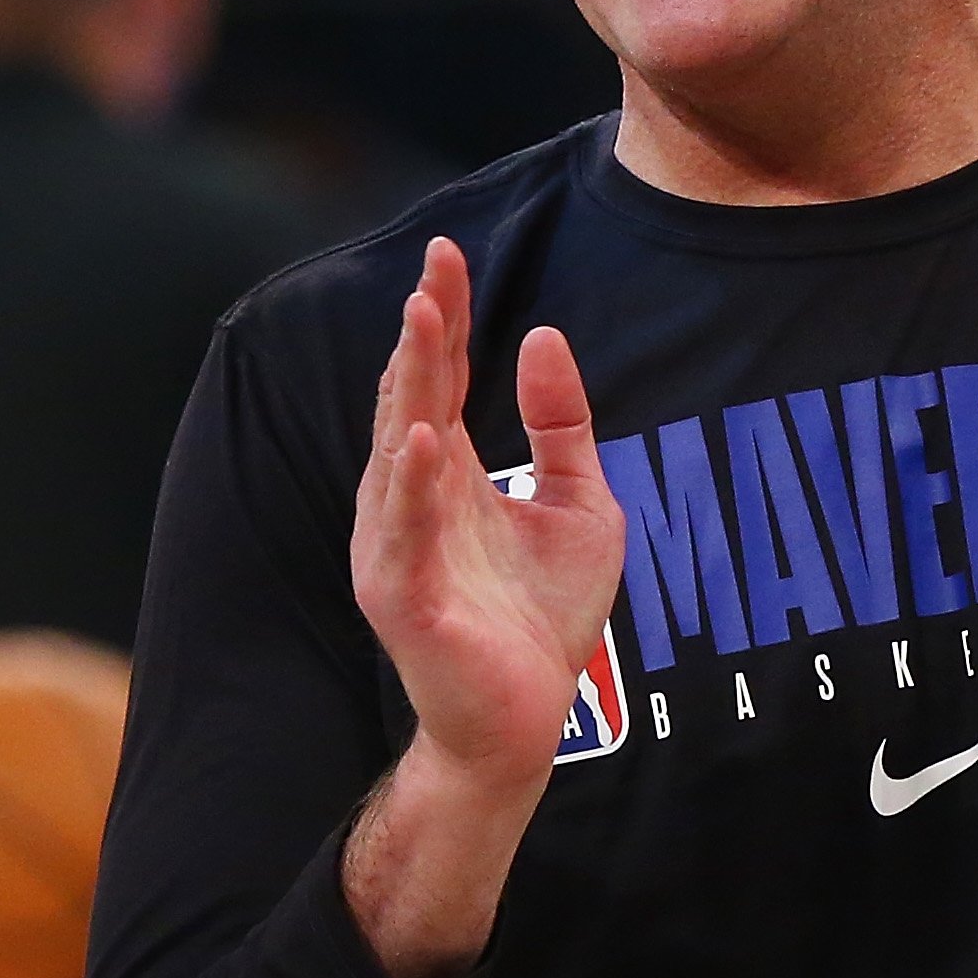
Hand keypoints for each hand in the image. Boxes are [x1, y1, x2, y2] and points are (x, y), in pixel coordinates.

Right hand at [342, 239, 627, 977]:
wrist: (526, 724)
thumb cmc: (543, 621)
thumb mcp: (577, 506)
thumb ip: (562, 427)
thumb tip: (543, 335)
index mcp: (449, 474)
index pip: (442, 377)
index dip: (445, 317)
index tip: (449, 253)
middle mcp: (413, 499)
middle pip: (414, 396)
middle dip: (425, 332)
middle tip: (435, 268)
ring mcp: (400, 546)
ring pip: (401, 450)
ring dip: (410, 384)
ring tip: (423, 322)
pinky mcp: (405, 597)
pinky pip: (406, 532)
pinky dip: (411, 483)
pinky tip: (421, 436)